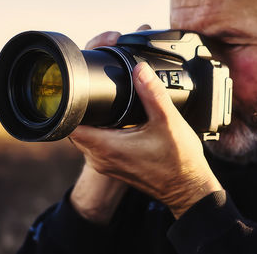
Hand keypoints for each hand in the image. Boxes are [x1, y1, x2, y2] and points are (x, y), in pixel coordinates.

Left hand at [70, 61, 222, 218]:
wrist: (187, 188)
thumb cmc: (179, 161)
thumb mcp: (168, 121)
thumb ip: (152, 93)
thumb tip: (140, 69)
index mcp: (107, 147)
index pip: (69, 125)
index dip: (70, 105)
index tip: (81, 91)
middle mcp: (100, 159)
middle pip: (75, 130)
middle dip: (81, 111)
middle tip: (97, 95)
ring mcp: (106, 165)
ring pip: (86, 139)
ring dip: (92, 123)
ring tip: (108, 108)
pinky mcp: (114, 167)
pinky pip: (97, 147)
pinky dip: (101, 134)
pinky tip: (118, 125)